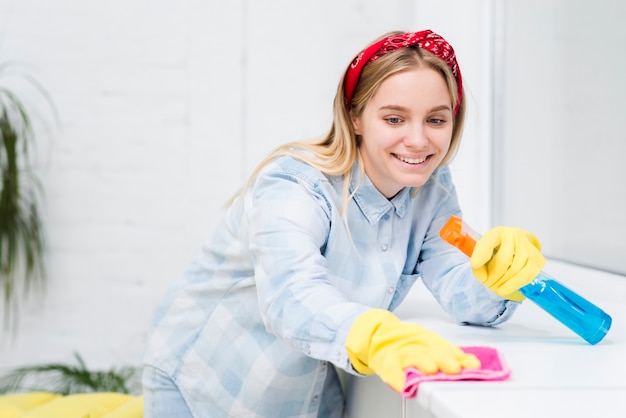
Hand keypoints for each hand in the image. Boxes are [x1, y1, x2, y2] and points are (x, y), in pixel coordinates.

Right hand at [346, 309, 479, 391]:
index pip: (449, 350)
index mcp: (431, 343)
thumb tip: (474, 363)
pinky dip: (396, 378)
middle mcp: (418, 347)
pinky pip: (392, 371)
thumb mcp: (432, 345)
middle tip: (454, 368)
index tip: (473, 365)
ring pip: (413, 357)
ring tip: (430, 369)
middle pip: (432, 351)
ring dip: (422, 363)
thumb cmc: (409, 344)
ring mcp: (402, 354)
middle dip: (444, 359)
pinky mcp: (387, 363)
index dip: (461, 358)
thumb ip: (453, 355)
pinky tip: (400, 384)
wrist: (379, 335)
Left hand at [470, 226, 545, 300]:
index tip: (474, 264)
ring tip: (495, 287)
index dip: (482, 253)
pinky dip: (513, 285)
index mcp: (496, 233)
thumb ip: (479, 265)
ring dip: (502, 283)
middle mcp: (513, 235)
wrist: (517, 248)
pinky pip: (526, 276)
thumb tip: (483, 278)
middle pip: (503, 261)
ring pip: (515, 269)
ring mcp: (528, 246)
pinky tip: (504, 289)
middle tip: (486, 284)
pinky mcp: (538, 259)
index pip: (489, 241)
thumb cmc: (497, 251)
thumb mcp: (483, 253)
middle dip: (492, 277)